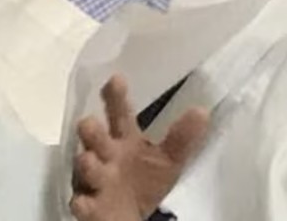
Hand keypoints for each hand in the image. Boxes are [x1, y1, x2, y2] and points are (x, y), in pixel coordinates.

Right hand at [71, 76, 208, 220]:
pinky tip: (83, 202)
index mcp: (124, 141)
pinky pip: (83, 205)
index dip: (116, 98)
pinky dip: (83, 203)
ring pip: (87, 170)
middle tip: (88, 122)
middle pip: (96, 140)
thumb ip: (181, 137)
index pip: (120, 115)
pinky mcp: (90, 207)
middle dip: (92, 133)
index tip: (115, 79)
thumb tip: (203, 111)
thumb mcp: (169, 159)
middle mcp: (105, 156)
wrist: (131, 215)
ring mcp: (95, 181)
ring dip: (87, 164)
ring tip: (88, 158)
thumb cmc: (146, 180)